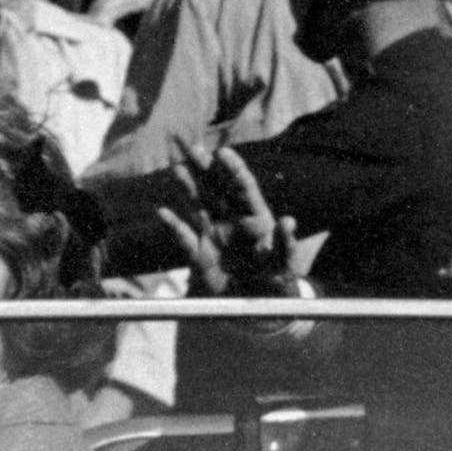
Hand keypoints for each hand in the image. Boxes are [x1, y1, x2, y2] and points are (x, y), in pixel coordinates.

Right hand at [156, 140, 303, 296]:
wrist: (258, 304)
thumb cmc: (278, 279)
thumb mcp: (287, 264)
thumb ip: (286, 243)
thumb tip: (289, 221)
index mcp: (256, 217)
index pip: (243, 187)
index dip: (233, 169)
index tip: (222, 152)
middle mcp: (232, 220)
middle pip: (216, 188)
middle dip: (204, 168)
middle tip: (192, 146)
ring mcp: (214, 235)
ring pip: (198, 205)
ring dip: (187, 188)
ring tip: (177, 168)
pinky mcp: (200, 255)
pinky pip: (185, 238)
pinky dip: (174, 226)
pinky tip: (162, 213)